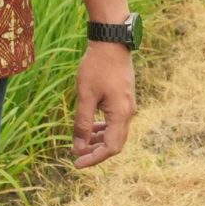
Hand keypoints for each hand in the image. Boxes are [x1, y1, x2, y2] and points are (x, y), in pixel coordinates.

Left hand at [73, 45, 136, 168]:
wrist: (112, 42)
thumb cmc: (97, 67)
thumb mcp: (85, 96)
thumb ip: (82, 123)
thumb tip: (79, 148)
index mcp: (120, 114)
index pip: (110, 148)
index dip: (94, 159)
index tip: (76, 163)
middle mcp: (128, 112)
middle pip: (115, 143)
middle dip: (96, 152)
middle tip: (77, 156)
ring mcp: (128, 105)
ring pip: (116, 133)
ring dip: (100, 141)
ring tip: (82, 142)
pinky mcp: (125, 99)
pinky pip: (116, 122)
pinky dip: (104, 129)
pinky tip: (91, 126)